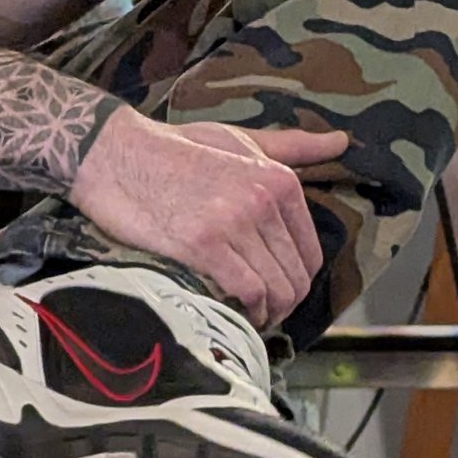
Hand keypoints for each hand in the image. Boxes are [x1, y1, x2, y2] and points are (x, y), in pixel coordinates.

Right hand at [69, 109, 349, 328]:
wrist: (114, 155)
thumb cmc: (175, 149)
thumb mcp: (238, 140)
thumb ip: (293, 146)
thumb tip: (343, 141)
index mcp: (278, 179)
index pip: (310, 251)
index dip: (297, 280)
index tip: (277, 290)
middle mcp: (263, 200)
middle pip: (296, 276)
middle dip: (284, 303)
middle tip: (262, 312)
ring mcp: (233, 222)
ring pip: (276, 289)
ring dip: (267, 314)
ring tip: (250, 317)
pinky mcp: (203, 243)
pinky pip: (247, 292)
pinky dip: (247, 311)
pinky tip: (236, 313)